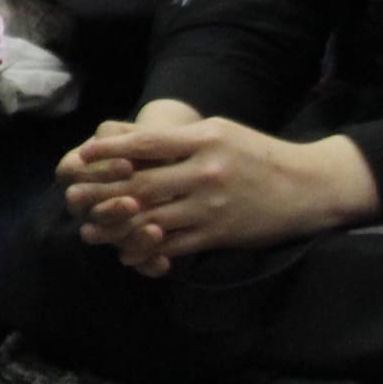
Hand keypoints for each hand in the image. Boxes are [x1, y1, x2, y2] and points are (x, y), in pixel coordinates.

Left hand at [60, 109, 379, 274]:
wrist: (309, 187)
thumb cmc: (259, 155)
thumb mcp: (221, 131)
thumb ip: (180, 138)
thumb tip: (131, 138)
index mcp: (203, 140)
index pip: (147, 142)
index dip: (111, 150)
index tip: (84, 155)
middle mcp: (205, 171)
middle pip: (142, 183)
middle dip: (103, 192)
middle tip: (74, 198)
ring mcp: (212, 205)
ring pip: (152, 218)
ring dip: (117, 226)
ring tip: (91, 231)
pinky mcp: (219, 234)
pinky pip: (174, 245)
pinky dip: (147, 249)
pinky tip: (127, 252)